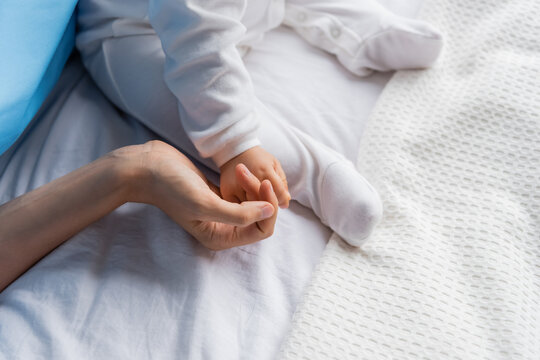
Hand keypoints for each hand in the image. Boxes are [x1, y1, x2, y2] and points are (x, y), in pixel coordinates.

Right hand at [130, 141, 278, 249]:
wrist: (148, 167)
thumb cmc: (171, 187)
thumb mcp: (205, 203)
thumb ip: (240, 214)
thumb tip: (269, 211)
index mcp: (220, 238)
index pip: (261, 230)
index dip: (268, 208)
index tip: (263, 183)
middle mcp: (223, 229)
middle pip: (260, 217)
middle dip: (260, 194)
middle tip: (245, 172)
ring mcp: (221, 213)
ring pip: (254, 203)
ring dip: (253, 185)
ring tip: (239, 168)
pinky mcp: (218, 196)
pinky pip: (245, 194)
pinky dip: (246, 182)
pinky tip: (238, 169)